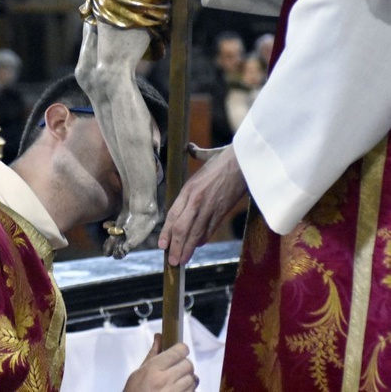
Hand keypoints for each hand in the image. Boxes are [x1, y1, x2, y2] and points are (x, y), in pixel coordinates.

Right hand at [123, 334, 196, 391]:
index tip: (179, 351)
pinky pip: (193, 391)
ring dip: (188, 378)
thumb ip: (152, 354)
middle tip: (177, 367)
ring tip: (177, 381)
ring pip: (193, 379)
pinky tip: (179, 390)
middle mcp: (166, 380)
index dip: (181, 349)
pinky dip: (189, 389)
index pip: (179, 351)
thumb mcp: (138, 372)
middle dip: (184, 364)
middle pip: (188, 365)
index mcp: (154, 368)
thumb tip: (159, 337)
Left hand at [158, 143, 246, 265]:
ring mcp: (210, 208)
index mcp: (189, 189)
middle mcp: (196, 201)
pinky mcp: (223, 212)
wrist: (247, 162)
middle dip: (175, 247)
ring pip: (195, 233)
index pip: (173, 215)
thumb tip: (190, 147)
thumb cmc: (227, 158)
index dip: (166, 233)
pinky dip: (202, 239)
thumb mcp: (206, 157)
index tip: (162, 245)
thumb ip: (196, 155)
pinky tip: (197, 246)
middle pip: (181, 229)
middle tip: (171, 261)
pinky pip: (210, 230)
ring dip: (187, 249)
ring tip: (182, 260)